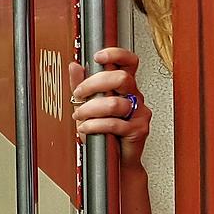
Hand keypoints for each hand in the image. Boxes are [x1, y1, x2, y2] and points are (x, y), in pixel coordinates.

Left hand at [68, 47, 150, 165]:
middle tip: (79, 93)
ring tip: (80, 116)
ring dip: (90, 109)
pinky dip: (95, 126)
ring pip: (114, 103)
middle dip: (94, 84)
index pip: (129, 62)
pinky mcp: (139, 129)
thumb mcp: (87, 104)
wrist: (115, 159)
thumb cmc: (103, 130)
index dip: (117, 54)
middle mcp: (134, 96)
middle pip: (122, 78)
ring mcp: (139, 112)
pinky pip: (114, 124)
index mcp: (124, 86)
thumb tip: (74, 65)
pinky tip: (87, 128)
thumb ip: (80, 85)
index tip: (98, 56)